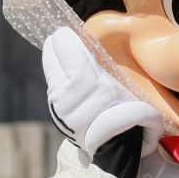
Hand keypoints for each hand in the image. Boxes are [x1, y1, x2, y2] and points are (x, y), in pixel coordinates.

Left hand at [43, 27, 163, 158]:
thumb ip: (95, 63)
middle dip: (56, 46)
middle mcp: (66, 90)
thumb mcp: (117, 81)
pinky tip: (66, 81)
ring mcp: (58, 104)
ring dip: (56, 64)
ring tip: (62, 58)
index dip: (64, 36)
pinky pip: (54, 90)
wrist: (120, 144)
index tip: (66, 32)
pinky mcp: (56, 114)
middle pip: (51, 57)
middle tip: (59, 39)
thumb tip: (81, 45)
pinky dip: (58, 82)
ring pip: (51, 74)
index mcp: (84, 78)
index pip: (64, 45)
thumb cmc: (127, 110)